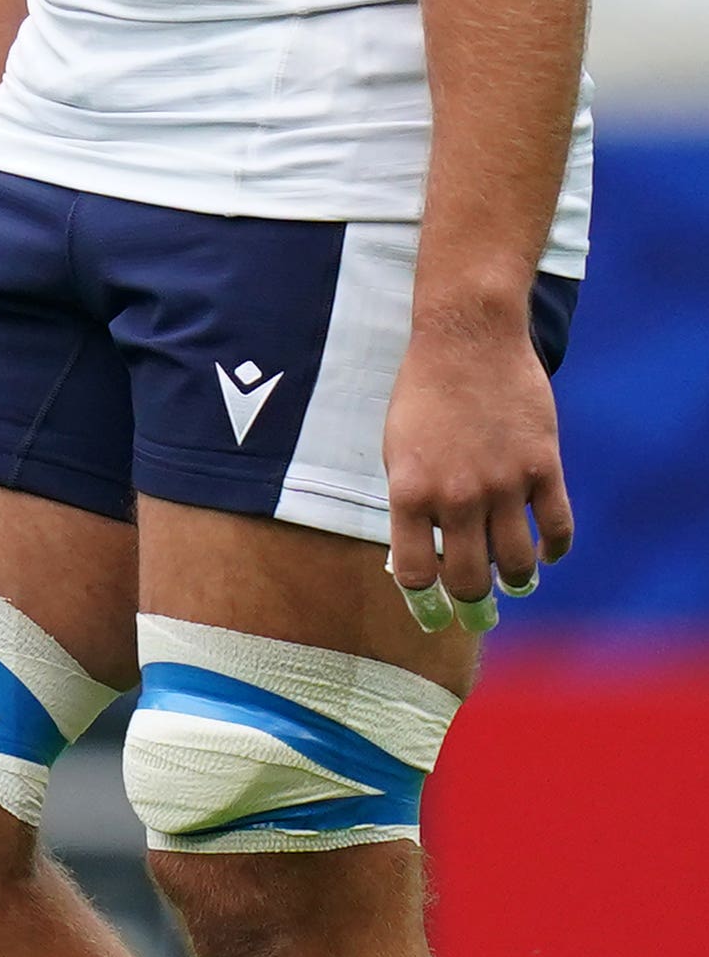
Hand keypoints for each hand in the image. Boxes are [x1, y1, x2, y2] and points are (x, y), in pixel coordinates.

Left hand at [385, 296, 573, 624]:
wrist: (466, 342)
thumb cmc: (423, 397)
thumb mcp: (398, 451)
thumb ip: (412, 503)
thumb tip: (426, 556)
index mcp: (410, 493)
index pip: (415, 572)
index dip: (424, 601)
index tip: (432, 614)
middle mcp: (456, 496)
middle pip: (469, 578)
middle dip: (472, 602)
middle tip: (477, 609)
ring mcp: (504, 484)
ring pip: (517, 562)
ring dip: (517, 581)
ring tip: (515, 584)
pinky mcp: (544, 468)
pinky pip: (557, 528)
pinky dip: (555, 549)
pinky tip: (548, 555)